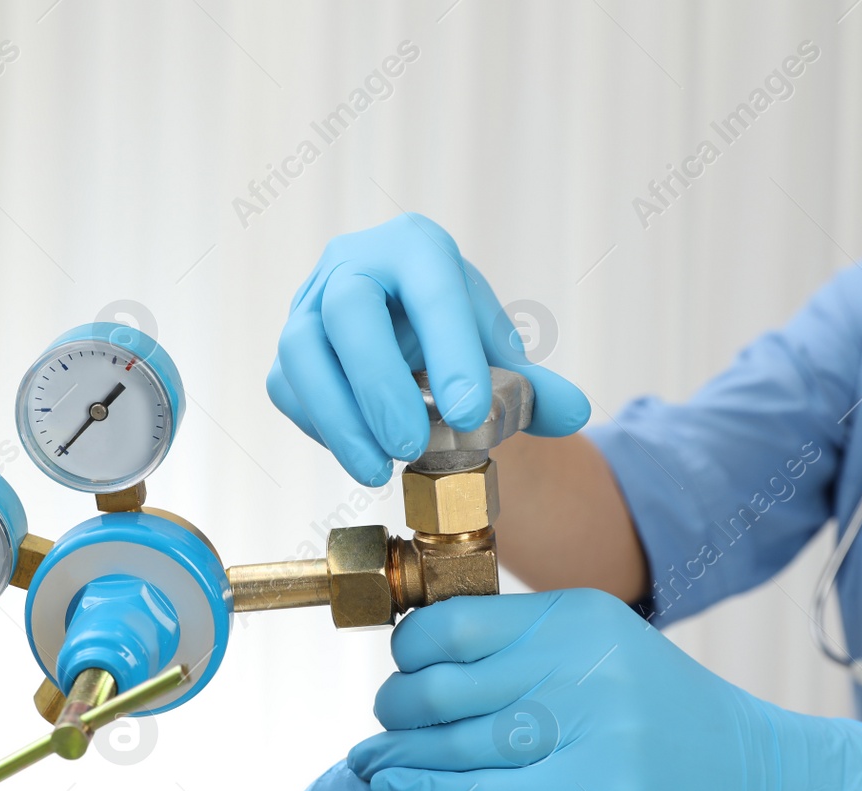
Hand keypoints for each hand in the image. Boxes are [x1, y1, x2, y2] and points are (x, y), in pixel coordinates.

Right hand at [267, 213, 591, 485]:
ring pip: (302, 350)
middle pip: (349, 310)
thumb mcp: (499, 359)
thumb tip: (575, 411)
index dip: (450, 349)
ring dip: (338, 417)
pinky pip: (288, 387)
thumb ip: (537, 388)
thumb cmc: (452, 344)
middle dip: (379, 384)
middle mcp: (353, 263)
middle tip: (410, 446)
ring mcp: (309, 304)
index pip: (431, 287)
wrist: (405, 344)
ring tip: (378, 469)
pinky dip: (320, 427)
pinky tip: (359, 454)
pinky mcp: (287, 351)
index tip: (470, 412)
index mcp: (416, 249)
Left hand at [347, 590, 861, 790]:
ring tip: (373, 766)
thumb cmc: (668, 714)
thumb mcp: (605, 649)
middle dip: (393, 710)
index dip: (406, 653)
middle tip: (387, 728)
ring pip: (453, 743)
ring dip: (395, 758)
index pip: (450, 624)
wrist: (766, 775)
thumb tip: (422, 657)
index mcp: (576, 617)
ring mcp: (592, 730)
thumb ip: (528, 645)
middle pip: (439, 686)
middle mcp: (580, 665)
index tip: (401, 673)